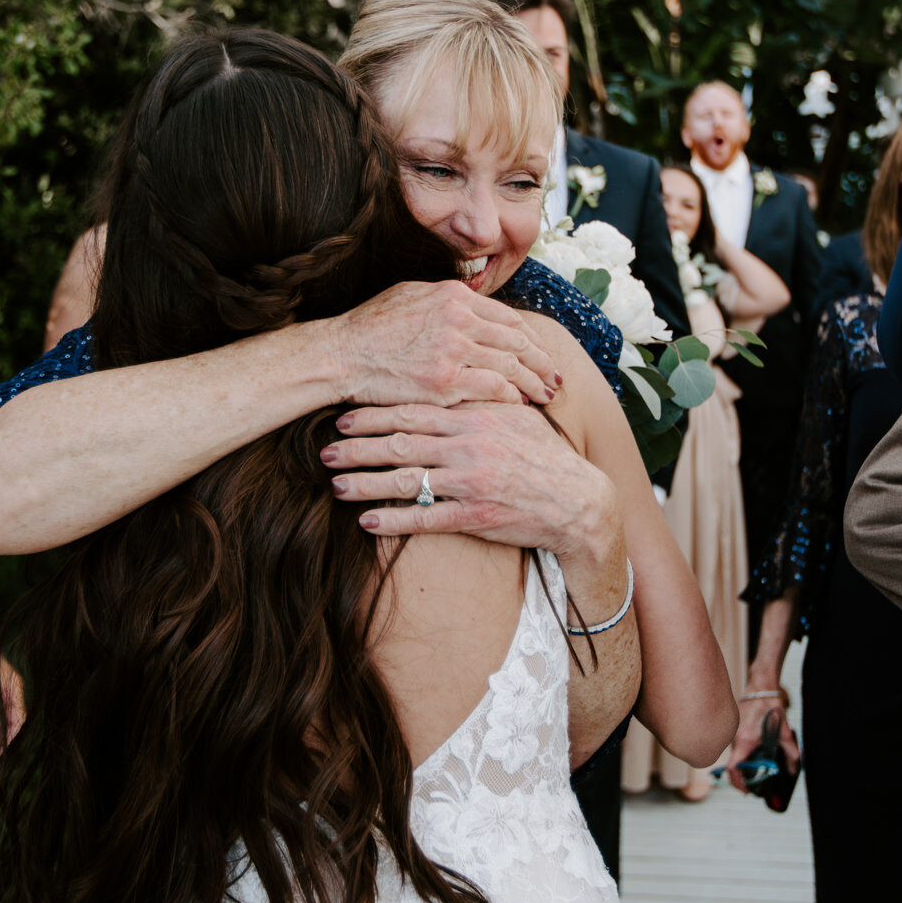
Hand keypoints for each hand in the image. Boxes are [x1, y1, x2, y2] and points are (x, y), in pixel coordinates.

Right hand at [317, 281, 559, 407]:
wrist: (342, 353)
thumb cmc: (371, 326)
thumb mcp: (411, 295)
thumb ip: (446, 300)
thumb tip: (473, 304)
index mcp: (454, 296)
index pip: (508, 318)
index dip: (530, 338)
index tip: (540, 353)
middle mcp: (459, 319)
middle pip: (518, 341)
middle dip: (542, 362)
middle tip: (555, 378)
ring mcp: (454, 349)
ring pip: (511, 365)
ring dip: (533, 382)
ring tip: (546, 395)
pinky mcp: (445, 380)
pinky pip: (492, 388)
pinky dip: (510, 397)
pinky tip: (518, 405)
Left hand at [322, 401, 614, 562]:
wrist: (577, 500)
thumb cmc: (542, 455)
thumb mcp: (515, 416)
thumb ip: (480, 400)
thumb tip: (448, 381)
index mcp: (475, 417)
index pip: (413, 411)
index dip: (374, 415)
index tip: (344, 418)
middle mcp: (468, 446)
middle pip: (400, 443)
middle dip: (357, 447)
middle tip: (325, 451)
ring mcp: (470, 482)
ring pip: (405, 480)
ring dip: (365, 483)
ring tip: (336, 485)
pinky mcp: (475, 516)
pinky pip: (424, 519)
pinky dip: (392, 520)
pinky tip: (366, 521)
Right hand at [722, 693, 798, 795]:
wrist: (761, 687)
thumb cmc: (771, 706)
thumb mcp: (785, 732)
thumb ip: (790, 752)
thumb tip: (793, 769)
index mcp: (745, 741)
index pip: (733, 767)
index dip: (737, 782)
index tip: (746, 791)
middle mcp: (735, 738)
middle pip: (732, 765)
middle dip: (740, 779)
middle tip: (751, 787)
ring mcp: (733, 732)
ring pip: (733, 756)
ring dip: (741, 767)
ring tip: (754, 774)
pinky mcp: (734, 728)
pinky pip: (735, 747)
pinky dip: (741, 756)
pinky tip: (753, 757)